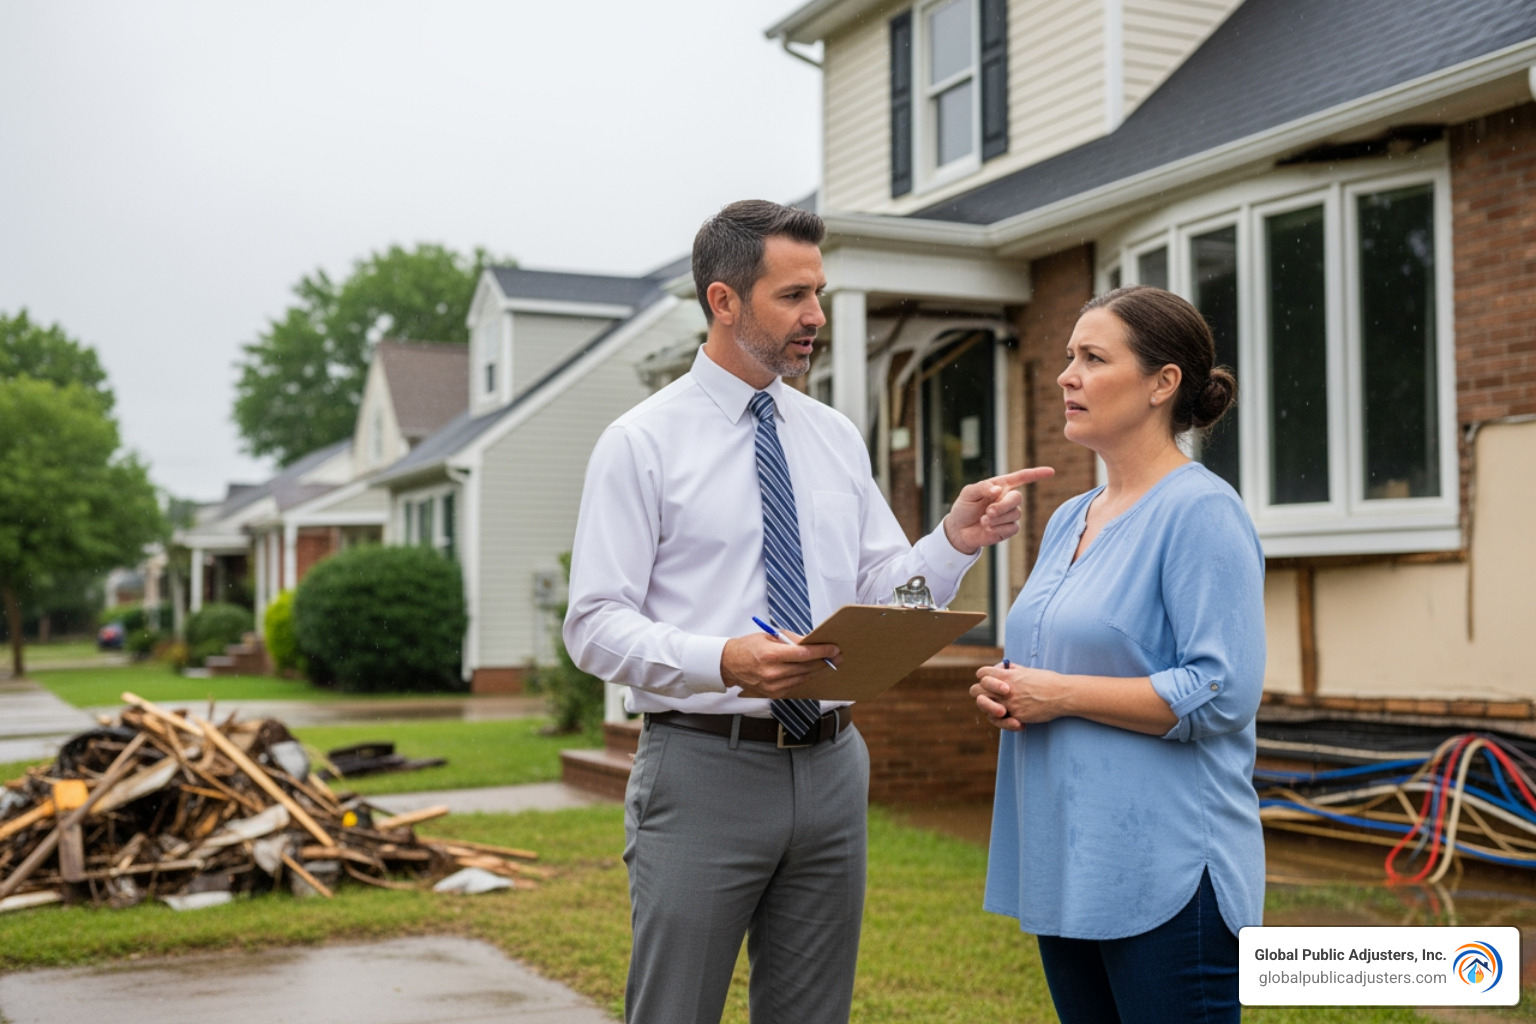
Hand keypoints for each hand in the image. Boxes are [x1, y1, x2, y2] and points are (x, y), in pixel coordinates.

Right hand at [723, 629, 839, 697]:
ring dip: (816, 670)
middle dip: (824, 661)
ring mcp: (773, 686)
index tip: (834, 649)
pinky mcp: (774, 694)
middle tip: (837, 656)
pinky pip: (795, 685)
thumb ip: (791, 640)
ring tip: (827, 662)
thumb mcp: (769, 636)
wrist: (729, 665)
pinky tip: (810, 671)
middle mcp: (772, 673)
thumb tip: (812, 642)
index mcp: (770, 655)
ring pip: (803, 678)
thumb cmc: (749, 647)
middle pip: (806, 668)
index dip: (821, 651)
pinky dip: (803, 677)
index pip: (803, 654)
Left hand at [944, 467, 1054, 554]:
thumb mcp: (969, 493)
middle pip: (1018, 498)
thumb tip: (998, 490)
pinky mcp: (1009, 529)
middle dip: (1003, 505)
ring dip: (998, 518)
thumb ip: (983, 487)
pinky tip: (988, 528)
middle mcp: (1008, 499)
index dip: (1036, 474)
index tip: (1051, 471)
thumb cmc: (964, 507)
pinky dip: (999, 528)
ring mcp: (1010, 514)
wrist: (959, 529)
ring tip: (984, 520)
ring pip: (1015, 513)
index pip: (1021, 477)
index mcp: (1001, 486)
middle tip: (989, 511)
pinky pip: (1013, 527)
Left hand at [971, 663, 1068, 730]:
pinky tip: (1015, 720)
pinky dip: (1004, 721)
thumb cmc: (1047, 681)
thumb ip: (1013, 670)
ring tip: (1001, 710)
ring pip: (985, 707)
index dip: (984, 677)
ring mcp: (1009, 703)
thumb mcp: (1027, 670)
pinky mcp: (1016, 716)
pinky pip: (999, 720)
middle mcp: (1005, 689)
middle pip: (976, 691)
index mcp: (1008, 675)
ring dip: (989, 708)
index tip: (990, 681)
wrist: (1062, 695)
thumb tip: (1003, 667)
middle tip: (990, 696)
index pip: (981, 674)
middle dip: (980, 693)